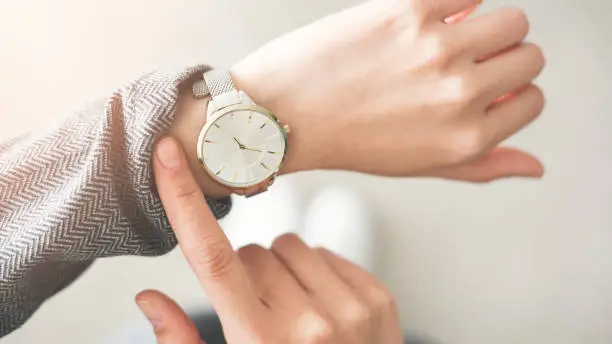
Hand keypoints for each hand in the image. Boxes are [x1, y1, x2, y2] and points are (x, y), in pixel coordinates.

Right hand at [138, 136, 403, 343]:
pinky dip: (316, 272)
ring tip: (291, 311)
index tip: (168, 155)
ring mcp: (349, 307)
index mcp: (259, 341)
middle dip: (244, 274)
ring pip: (288, 245)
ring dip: (281, 268)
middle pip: (251, 251)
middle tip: (257, 313)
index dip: (184, 200)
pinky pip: (326, 252)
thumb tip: (146, 298)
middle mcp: (308, 321)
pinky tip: (320, 308)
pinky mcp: (378, 297)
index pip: (211, 257)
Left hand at [232, 0, 544, 181]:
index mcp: (467, 139)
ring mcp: (437, 50)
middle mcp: (459, 96)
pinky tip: (431, 18)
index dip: (512, 93)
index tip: (486, 87)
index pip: (532, 100)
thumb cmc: (348, 141)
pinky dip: (458, 2)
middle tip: (469, 63)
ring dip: (490, 27)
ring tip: (453, 38)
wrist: (283, 113)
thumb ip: (483, 165)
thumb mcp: (420, 165)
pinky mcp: (409, 11)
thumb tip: (536, 166)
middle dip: (506, 59)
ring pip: (512, 19)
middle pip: (530, 56)